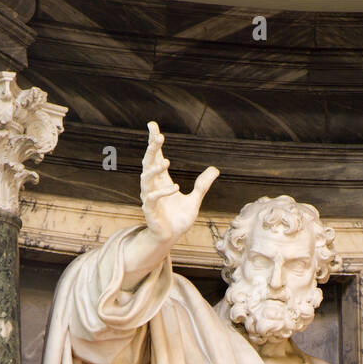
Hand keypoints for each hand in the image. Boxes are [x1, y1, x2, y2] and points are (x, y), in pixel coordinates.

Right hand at [141, 121, 218, 244]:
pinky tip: (175, 187)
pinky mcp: (150, 211)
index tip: (152, 125)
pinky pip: (153, 198)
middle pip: (148, 162)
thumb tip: (215, 169)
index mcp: (161, 180)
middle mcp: (153, 186)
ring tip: (166, 161)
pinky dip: (163, 192)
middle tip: (157, 136)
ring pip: (147, 178)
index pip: (156, 156)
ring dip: (155, 169)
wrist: (171, 239)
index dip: (154, 141)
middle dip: (152, 149)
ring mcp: (150, 198)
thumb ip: (202, 185)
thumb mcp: (195, 200)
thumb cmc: (179, 219)